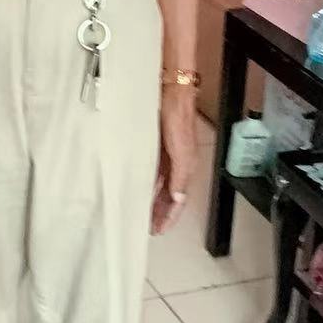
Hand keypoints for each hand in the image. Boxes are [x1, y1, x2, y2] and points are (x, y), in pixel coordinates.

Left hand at [151, 87, 197, 234]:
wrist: (171, 92)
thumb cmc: (178, 116)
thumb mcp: (182, 151)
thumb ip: (180, 176)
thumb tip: (178, 198)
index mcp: (185, 167)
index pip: (179, 200)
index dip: (170, 216)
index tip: (159, 230)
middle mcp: (176, 163)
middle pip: (168, 195)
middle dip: (160, 212)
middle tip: (149, 226)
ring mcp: (165, 155)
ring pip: (158, 184)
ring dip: (152, 199)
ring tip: (142, 212)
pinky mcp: (154, 145)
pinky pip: (151, 171)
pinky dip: (145, 183)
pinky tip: (136, 187)